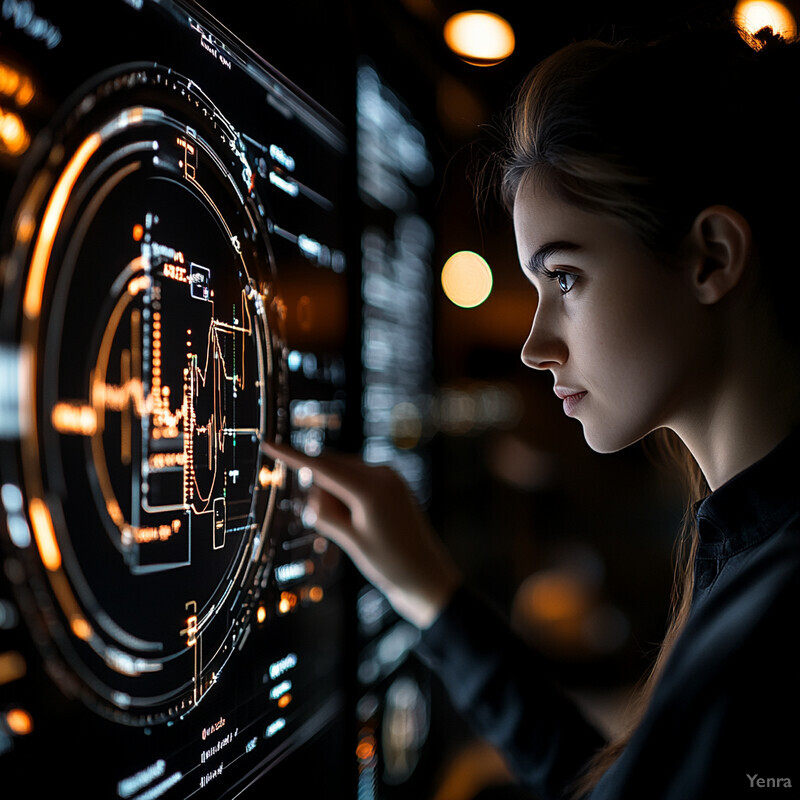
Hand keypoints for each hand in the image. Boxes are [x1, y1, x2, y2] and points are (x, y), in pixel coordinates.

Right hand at [262, 442, 461, 628]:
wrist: (428, 578)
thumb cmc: (391, 565)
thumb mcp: (352, 541)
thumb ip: (327, 513)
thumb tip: (313, 493)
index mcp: (370, 489)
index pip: (322, 466)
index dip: (291, 455)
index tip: (268, 443)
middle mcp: (382, 475)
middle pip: (331, 466)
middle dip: (319, 489)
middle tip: (329, 526)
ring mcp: (389, 478)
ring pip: (343, 474)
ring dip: (333, 495)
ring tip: (351, 530)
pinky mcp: (393, 485)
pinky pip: (357, 480)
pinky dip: (346, 496)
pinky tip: (355, 522)